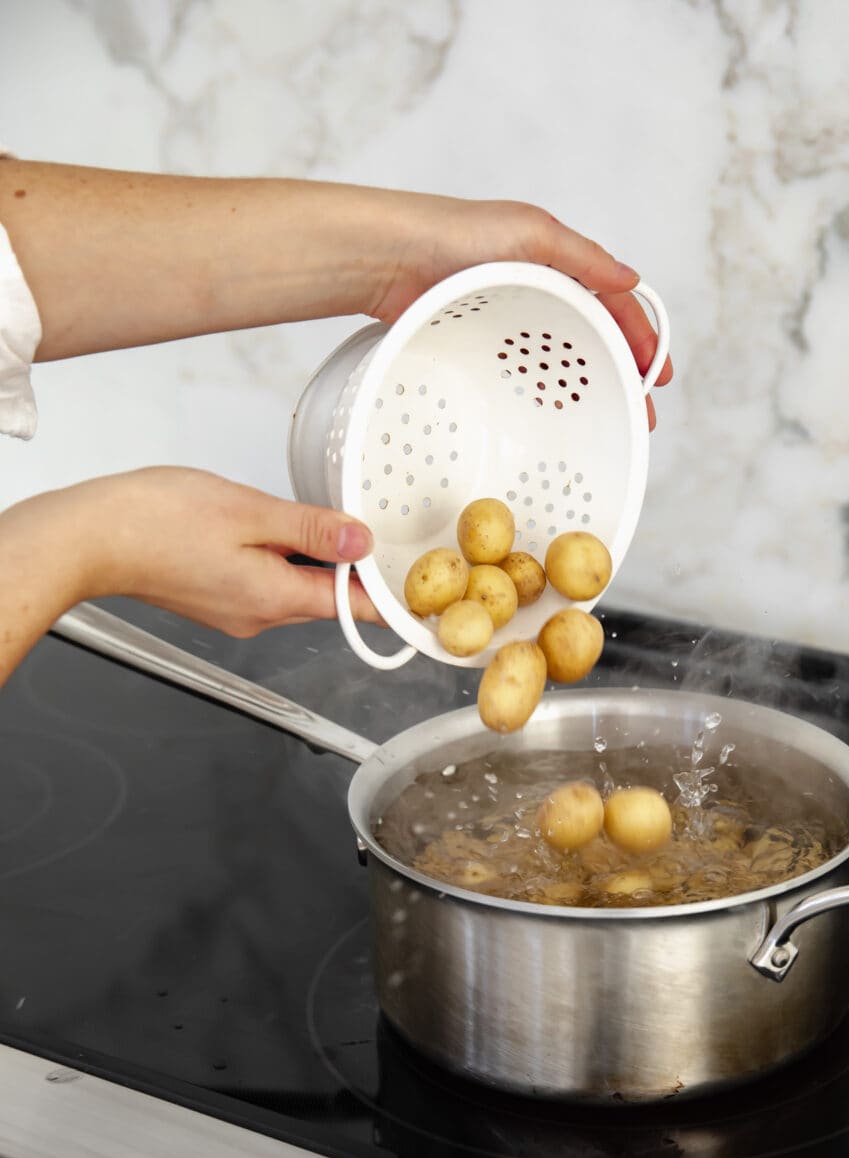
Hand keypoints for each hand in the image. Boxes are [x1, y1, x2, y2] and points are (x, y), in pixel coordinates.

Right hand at [0, 468, 377, 685]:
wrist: (90, 537)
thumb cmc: (154, 521)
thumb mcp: (249, 512)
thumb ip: (310, 528)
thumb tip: (358, 542)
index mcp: (275, 598)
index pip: (353, 608)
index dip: (390, 598)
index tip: (420, 591)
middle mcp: (259, 616)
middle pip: (326, 595)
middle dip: (347, 564)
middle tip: (363, 527)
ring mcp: (236, 612)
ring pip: (294, 586)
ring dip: (307, 555)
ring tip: (300, 517)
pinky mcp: (216, 599)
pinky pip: (264, 581)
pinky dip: (276, 557)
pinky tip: (263, 527)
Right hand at [2, 164, 672, 424]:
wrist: (374, 255)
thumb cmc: (398, 305)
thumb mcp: (445, 363)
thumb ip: (474, 394)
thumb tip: (503, 450)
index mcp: (513, 326)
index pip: (573, 356)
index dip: (610, 384)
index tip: (632, 419)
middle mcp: (531, 292)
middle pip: (600, 330)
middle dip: (630, 368)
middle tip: (647, 408)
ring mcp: (533, 264)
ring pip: (601, 301)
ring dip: (631, 334)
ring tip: (650, 372)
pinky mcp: (531, 236)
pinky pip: (584, 262)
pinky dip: (611, 287)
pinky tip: (629, 308)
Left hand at [351, 191, 673, 427]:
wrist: (388, 258)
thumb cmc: (453, 232)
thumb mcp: (531, 232)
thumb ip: (584, 258)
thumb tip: (632, 281)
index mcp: (555, 261)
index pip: (613, 303)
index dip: (641, 337)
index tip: (657, 376)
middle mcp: (534, 289)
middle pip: (594, 337)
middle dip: (623, 374)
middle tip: (641, 412)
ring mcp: (506, 321)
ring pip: (560, 360)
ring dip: (588, 390)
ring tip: (606, 420)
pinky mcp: (476, 344)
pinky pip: (522, 373)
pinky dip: (545, 394)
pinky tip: (553, 415)